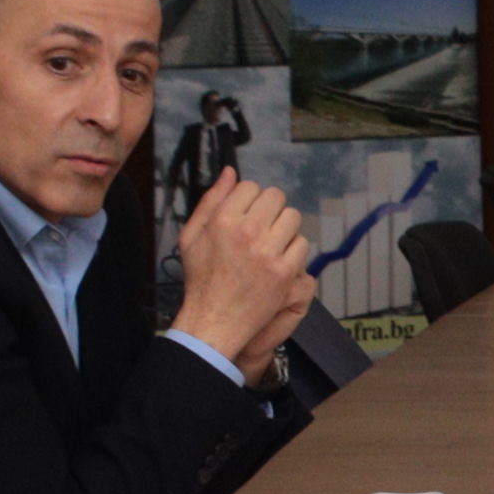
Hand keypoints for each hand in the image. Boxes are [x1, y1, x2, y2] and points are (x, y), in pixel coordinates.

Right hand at [173, 173, 320, 370]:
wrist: (213, 322)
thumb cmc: (201, 278)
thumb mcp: (191, 236)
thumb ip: (211, 200)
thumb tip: (230, 171)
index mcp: (223, 220)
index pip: (251, 187)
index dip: (249, 200)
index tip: (245, 216)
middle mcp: (247, 232)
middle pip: (276, 197)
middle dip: (269, 210)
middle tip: (261, 229)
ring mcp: (268, 253)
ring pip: (292, 218)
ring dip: (284, 228)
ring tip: (270, 244)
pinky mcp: (285, 273)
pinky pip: (302, 245)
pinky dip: (293, 252)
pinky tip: (278, 262)